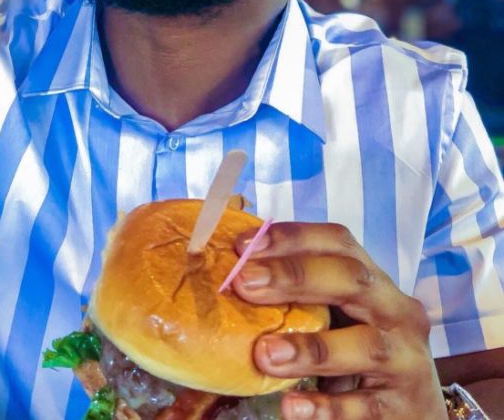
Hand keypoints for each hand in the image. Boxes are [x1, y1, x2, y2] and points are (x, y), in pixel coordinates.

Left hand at [233, 222, 446, 419]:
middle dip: (294, 276)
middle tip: (244, 283)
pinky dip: (328, 408)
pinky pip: (367, 408)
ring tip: (264, 354)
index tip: (242, 246)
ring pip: (365, 345)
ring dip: (312, 348)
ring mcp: (407, 359)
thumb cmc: (357, 354)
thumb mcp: (334, 316)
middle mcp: (396, 310)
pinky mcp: (407, 408)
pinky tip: (291, 407)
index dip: (291, 238)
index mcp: (372, 280)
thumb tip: (230, 277)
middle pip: (351, 279)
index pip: (337, 242)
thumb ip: (298, 297)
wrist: (410, 414)